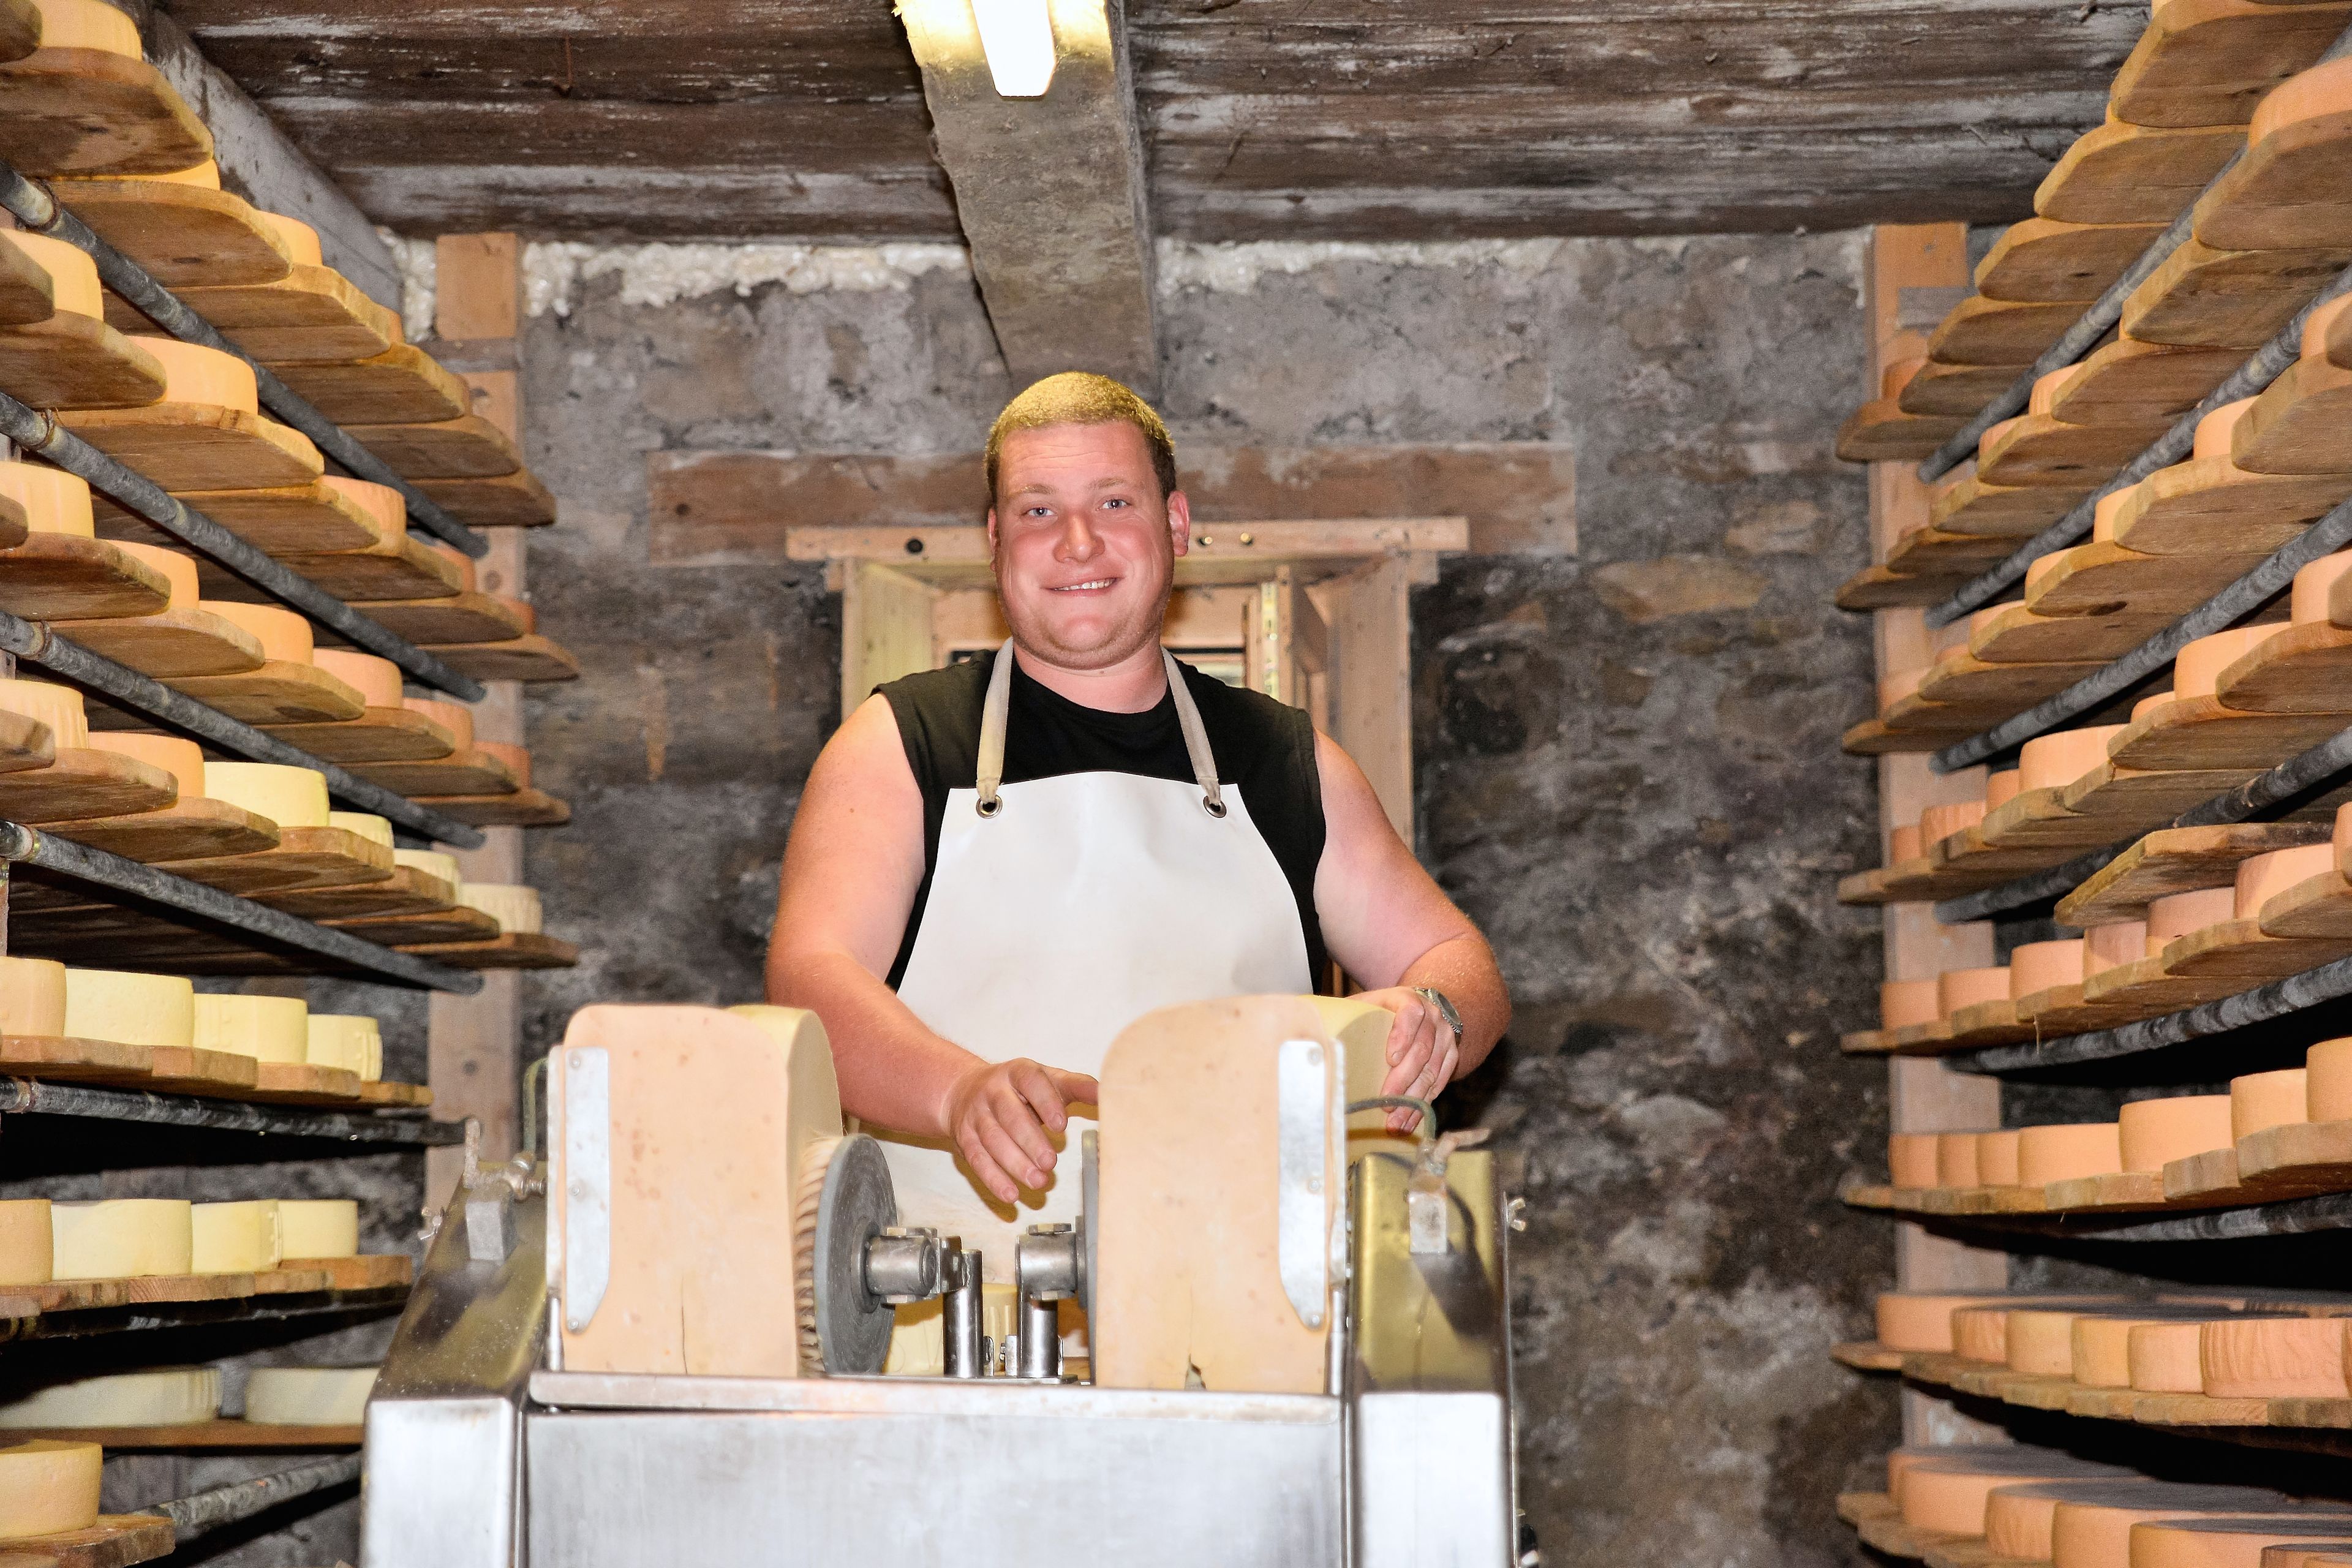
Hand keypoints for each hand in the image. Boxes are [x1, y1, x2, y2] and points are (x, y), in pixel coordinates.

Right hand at [942, 1058, 1099, 1203]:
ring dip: (1015, 1163)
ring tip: (1037, 1181)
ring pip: (992, 1140)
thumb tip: (1108, 1093)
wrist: (964, 1091)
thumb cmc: (1017, 1089)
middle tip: (1050, 1162)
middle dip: (1030, 1141)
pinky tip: (1011, 1193)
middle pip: (1010, 1115)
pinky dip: (993, 1179)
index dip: (1046, 1103)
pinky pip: (977, 1160)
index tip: (1062, 1125)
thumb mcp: (1048, 1080)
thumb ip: (1077, 1086)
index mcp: (1018, 1072)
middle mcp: (993, 1090)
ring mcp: (976, 1114)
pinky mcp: (965, 1137)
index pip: (1031, 1082)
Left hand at [1353, 988, 1459, 1131]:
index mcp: (1409, 1000)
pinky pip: (1440, 1083)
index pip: (1410, 1014)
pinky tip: (1408, 1120)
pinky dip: (1423, 1104)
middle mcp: (1433, 1017)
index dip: (1402, 1035)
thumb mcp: (1367, 1004)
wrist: (1423, 1010)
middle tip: (1386, 1102)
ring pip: (1432, 1071)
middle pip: (1422, 1049)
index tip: (1391, 1058)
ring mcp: (1445, 1038)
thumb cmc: (1385, 1010)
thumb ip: (1347, 1014)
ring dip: (1413, 1099)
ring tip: (1395, 1120)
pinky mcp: (1451, 1058)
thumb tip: (1314, 1033)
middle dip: (1403, 1079)